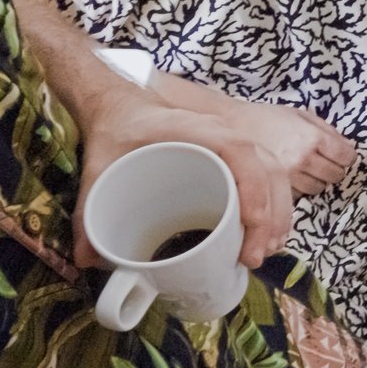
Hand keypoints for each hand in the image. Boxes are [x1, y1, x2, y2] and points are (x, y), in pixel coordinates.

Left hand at [75, 88, 293, 269]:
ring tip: (266, 251)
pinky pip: (268, 176)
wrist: (120, 106)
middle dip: (270, 215)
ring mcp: (234, 142)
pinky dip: (275, 205)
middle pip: (266, 168)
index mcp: (193, 129)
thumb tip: (88, 261)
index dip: (252, 186)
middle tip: (252, 257)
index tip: (250, 225)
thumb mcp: (98, 169)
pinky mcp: (236, 156)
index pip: (238, 149)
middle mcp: (222, 133)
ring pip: (274, 173)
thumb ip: (88, 213)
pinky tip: (269, 235)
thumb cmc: (116, 132)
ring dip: (278, 213)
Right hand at [213, 99, 356, 198]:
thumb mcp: (300, 115)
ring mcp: (289, 175)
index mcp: (312, 137)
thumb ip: (326, 130)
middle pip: (336, 175)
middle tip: (322, 161)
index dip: (345, 156)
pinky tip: (291, 176)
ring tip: (304, 169)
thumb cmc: (267, 118)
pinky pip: (299, 194)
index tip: (341, 155)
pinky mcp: (275, 187)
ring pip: (319, 188)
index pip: (346, 157)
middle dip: (333, 168)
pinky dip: (299, 188)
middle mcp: (303, 158)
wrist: (231, 127)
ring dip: (316, 180)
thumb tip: (348, 147)